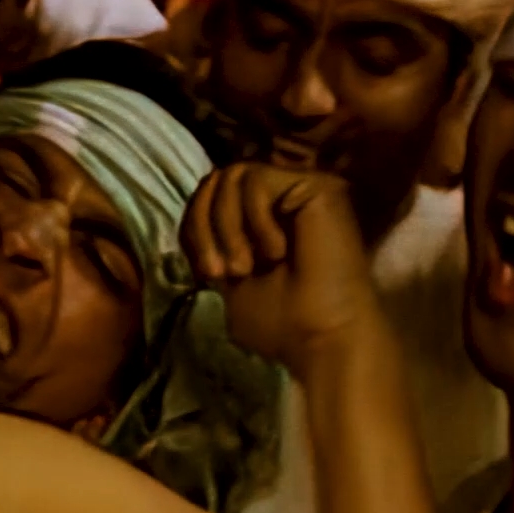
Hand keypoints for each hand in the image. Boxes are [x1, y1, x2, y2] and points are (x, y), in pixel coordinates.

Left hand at [184, 163, 381, 369]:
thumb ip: (213, 245)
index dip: (192, 229)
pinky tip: (277, 250)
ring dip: (226, 226)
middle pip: (216, 180)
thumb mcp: (229, 281)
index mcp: (260, 218)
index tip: (206, 274)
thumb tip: (193, 223)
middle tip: (220, 271)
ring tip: (246, 266)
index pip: (207, 196)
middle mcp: (281, 195)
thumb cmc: (283, 322)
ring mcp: (299, 186)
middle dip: (203, 226)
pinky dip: (255, 218)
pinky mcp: (316, 184)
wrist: (321, 337)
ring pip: (233, 174)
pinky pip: (258, 179)